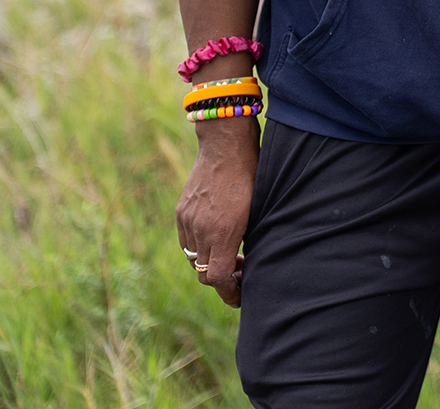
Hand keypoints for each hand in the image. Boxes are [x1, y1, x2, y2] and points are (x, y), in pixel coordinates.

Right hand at [175, 117, 257, 307]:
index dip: (230, 292)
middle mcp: (201, 229)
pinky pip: (186, 241)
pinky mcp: (181, 211)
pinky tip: (215, 238)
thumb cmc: (252, 174)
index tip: (241, 294)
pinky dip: (199, 248)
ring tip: (229, 254)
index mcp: (223, 231)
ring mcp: (188, 220)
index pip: (217, 278)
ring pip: (193, 259)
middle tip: (240, 272)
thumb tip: (247, 261)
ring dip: (209, 263)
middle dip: (222, 279)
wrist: (225, 144)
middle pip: (204, 273)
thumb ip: (248, 238)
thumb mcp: (259, 208)